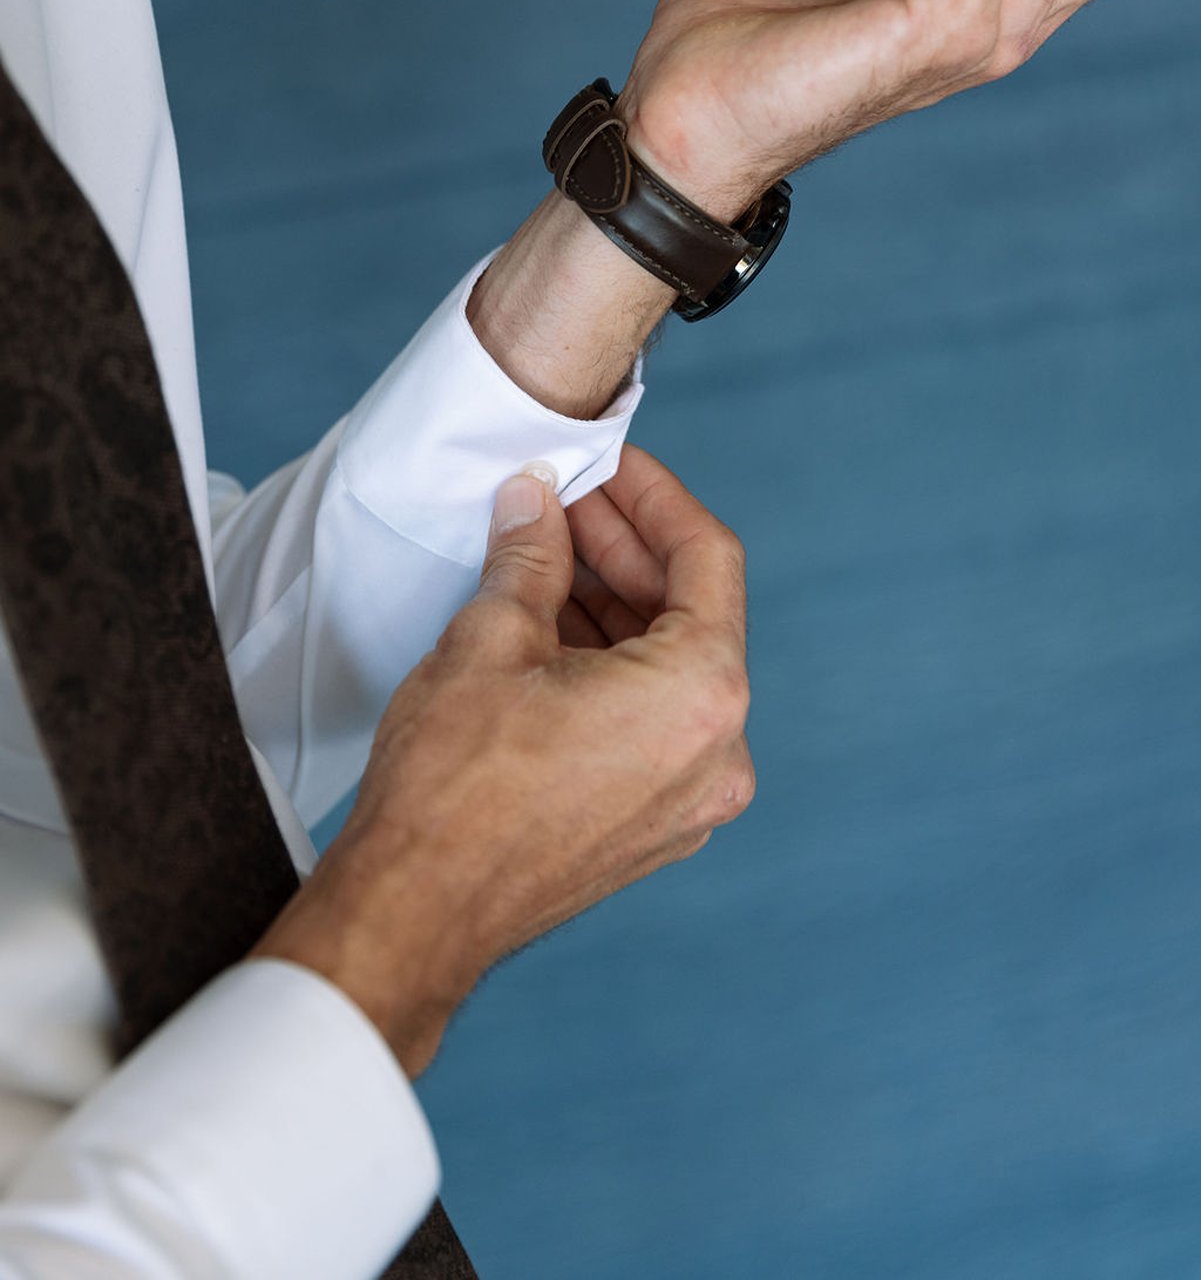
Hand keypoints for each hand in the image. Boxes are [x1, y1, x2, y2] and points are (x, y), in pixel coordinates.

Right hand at [253, 447, 752, 1073]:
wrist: (416, 911)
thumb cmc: (452, 785)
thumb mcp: (491, 639)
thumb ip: (532, 553)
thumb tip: (536, 499)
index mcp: (701, 696)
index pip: (706, 557)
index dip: (653, 497)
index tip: (608, 462)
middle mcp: (720, 752)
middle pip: (691, 613)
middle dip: (623, 549)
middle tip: (562, 498)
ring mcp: (691, 798)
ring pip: (670, 667)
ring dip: (613, 605)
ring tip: (543, 553)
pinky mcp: (655, 825)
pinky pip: (653, 720)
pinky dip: (612, 666)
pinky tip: (550, 624)